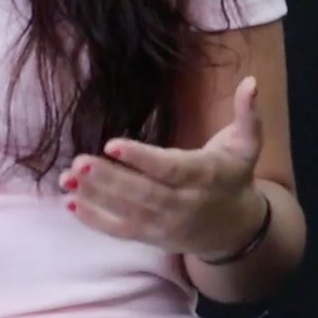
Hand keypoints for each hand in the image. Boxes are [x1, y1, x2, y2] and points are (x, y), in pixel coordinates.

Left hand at [59, 75, 266, 257]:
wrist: (236, 230)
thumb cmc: (234, 177)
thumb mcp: (247, 145)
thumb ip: (247, 113)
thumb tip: (251, 81)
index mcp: (204, 176)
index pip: (170, 169)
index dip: (141, 158)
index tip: (111, 143)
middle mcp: (183, 204)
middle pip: (143, 194)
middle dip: (109, 179)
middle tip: (79, 161)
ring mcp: (165, 224)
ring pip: (128, 214)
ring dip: (95, 197)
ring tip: (66, 178)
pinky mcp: (151, 236)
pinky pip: (121, 232)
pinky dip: (94, 220)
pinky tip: (70, 202)